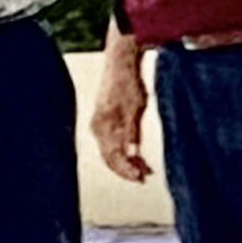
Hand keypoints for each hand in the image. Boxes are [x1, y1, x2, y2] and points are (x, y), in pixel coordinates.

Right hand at [90, 52, 151, 183]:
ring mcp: (98, 125)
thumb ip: (132, 133)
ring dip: (126, 160)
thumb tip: (132, 154)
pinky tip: (135, 153)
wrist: (121, 65)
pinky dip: (123, 149)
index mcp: (104, 126)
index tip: (141, 177)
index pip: (113, 157)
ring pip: (111, 150)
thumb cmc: (129, 84)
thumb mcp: (136, 109)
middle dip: (127, 169)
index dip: (127, 170)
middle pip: (110, 157)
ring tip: (144, 167)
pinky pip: (111, 141)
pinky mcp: (103, 121)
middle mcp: (97, 128)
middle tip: (144, 176)